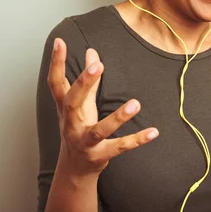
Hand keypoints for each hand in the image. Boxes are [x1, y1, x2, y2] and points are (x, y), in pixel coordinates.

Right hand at [47, 38, 158, 176]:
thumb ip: (89, 79)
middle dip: (83, 84)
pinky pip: (119, 147)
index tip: (59, 42)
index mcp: (66, 108)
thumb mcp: (82, 104)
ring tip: (136, 103)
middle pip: (72, 102)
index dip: (56, 62)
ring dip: (118, 118)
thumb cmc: (78, 128)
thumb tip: (92, 51)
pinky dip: (137, 140)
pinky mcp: (100, 156)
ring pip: (99, 130)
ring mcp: (84, 142)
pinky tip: (154, 132)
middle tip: (97, 65)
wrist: (74, 168)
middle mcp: (71, 124)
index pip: (56, 82)